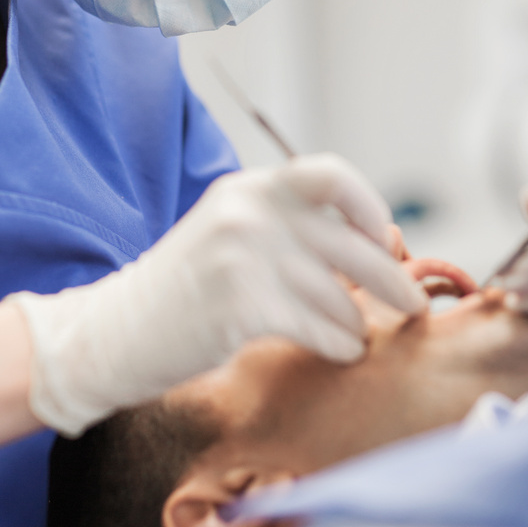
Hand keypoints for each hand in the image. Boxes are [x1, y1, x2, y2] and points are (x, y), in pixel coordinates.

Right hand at [11, 154, 427, 434]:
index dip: (369, 205)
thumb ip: (289, 231)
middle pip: (350, 243)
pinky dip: (340, 343)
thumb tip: (376, 249)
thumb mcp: (230, 236)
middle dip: (392, 279)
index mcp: (248, 189)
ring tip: (360, 335)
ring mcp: (243, 257)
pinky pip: (319, 326)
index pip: (328, 175)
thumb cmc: (183, 294)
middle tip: (415, 304)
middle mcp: (249, 213)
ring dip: (360, 321)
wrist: (112, 333)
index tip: (386, 237)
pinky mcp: (240, 305)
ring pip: (338, 293)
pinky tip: (341, 350)